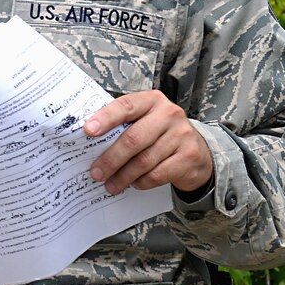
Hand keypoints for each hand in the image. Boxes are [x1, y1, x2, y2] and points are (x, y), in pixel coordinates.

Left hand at [84, 91, 210, 195]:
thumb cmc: (159, 134)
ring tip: (111, 184)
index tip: (88, 131)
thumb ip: (122, 125)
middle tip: (96, 173)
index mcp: (151, 100)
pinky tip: (133, 184)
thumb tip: (87, 142)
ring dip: (123, 176)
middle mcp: (169, 114)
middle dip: (111, 159)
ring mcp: (181, 135)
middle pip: (133, 139)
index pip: (125, 106)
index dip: (106, 118)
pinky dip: (141, 182)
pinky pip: (157, 174)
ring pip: (144, 160)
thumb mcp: (144, 121)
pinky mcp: (189, 156)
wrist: (197, 151)